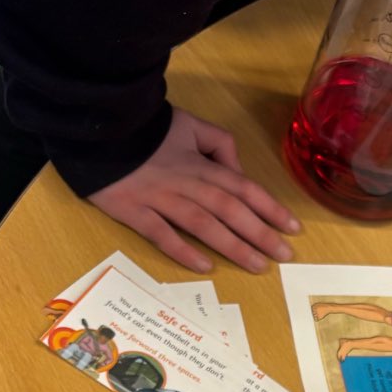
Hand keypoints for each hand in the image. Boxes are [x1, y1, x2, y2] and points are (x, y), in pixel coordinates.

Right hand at [89, 108, 300, 272]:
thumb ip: (220, 144)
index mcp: (202, 164)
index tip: (293, 228)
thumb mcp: (191, 124)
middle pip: (231, 210)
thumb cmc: (147, 128)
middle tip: (285, 256)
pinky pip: (160, 233)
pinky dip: (182, 250)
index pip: (244, 188)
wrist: (97, 126)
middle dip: (261, 234)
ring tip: (257, 265)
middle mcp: (186, 183)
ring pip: (203, 225)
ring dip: (233, 246)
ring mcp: (159, 198)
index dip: (271, 208)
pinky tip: (205, 266)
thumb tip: (240, 172)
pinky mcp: (132, 210)